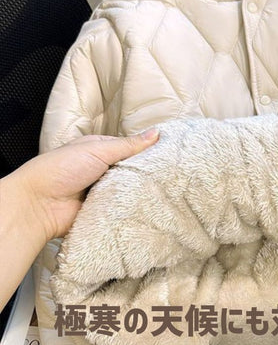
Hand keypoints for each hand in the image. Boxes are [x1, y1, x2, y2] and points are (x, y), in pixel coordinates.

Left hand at [14, 128, 159, 239]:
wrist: (39, 205)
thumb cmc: (61, 169)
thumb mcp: (97, 150)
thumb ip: (128, 145)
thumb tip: (156, 133)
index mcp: (100, 150)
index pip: (131, 149)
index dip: (149, 151)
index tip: (170, 154)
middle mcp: (103, 170)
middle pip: (133, 170)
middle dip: (146, 173)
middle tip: (170, 175)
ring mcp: (103, 191)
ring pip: (130, 190)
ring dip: (139, 191)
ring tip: (164, 191)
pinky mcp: (104, 210)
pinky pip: (123, 208)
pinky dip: (131, 207)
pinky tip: (148, 206)